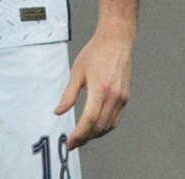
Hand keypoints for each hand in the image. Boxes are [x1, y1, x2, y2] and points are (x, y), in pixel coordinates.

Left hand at [55, 26, 133, 149]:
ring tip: (81, 138)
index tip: (69, 143)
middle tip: (73, 143)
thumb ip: (68, 95)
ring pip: (109, 126)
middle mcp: (114, 96)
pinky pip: (116, 119)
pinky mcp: (126, 98)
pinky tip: (94, 127)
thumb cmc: (95, 53)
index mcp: (101, 89)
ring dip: (95, 135)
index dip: (79, 135)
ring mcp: (122, 98)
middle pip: (100, 126)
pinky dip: (105, 127)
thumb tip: (58, 112)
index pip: (89, 120)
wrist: (116, 41)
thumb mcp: (77, 72)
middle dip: (85, 138)